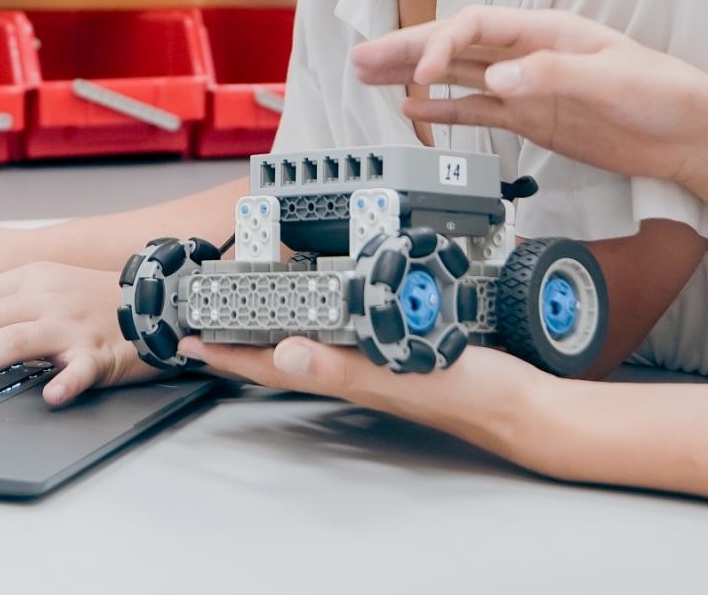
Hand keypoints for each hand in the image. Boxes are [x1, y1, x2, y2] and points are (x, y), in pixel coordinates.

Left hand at [0, 262, 162, 404]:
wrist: (157, 300)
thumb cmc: (96, 300)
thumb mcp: (48, 287)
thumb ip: (7, 304)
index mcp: (29, 278)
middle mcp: (46, 297)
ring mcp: (72, 323)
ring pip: (13, 339)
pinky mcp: (99, 351)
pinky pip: (79, 368)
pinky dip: (64, 383)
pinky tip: (49, 398)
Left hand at [179, 334, 554, 460]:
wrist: (521, 404)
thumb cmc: (468, 392)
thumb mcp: (401, 370)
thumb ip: (344, 366)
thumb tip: (283, 352)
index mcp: (345, 372)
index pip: (270, 363)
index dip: (225, 352)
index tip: (185, 338)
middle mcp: (353, 366)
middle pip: (281, 351)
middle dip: (239, 335)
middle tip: (203, 315)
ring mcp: (374, 358)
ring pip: (311, 339)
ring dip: (275, 323)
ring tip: (243, 306)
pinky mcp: (398, 345)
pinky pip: (347, 329)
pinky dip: (324, 314)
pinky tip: (327, 302)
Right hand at [351, 6, 707, 188]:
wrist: (692, 133)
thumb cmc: (663, 92)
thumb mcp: (609, 81)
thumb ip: (550, 77)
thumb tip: (496, 79)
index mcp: (545, 30)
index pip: (476, 26)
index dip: (441, 43)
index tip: (421, 71)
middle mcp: (528, 53)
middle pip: (454, 45)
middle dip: (405, 49)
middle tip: (361, 58)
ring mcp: (527, 85)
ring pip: (456, 75)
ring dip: (413, 76)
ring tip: (370, 78)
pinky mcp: (532, 117)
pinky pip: (476, 110)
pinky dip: (443, 111)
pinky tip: (415, 112)